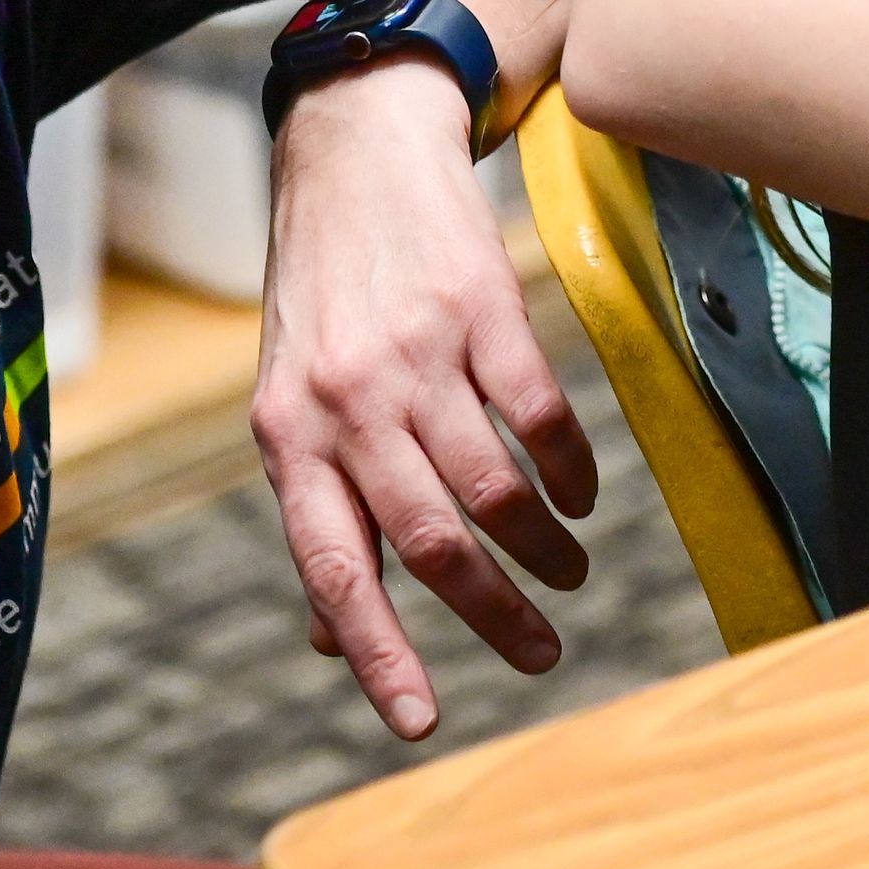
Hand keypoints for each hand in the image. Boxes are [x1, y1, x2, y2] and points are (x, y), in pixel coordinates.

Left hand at [250, 55, 597, 739]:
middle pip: (426, 540)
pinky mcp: (479, 307)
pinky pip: (538, 414)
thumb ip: (317, 510)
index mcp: (287, 437)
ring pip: (491, 485)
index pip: (332, 568)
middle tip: (540, 655)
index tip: (419, 722)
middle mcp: (345, 402)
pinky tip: (580, 492)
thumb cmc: (323, 289)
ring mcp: (414, 353)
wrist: (356, 147)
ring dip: (541, 547)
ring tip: (568, 574)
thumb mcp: (292, 398)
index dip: (378, 652)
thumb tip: (329, 638)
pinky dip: (568, 468)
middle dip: (491, 614)